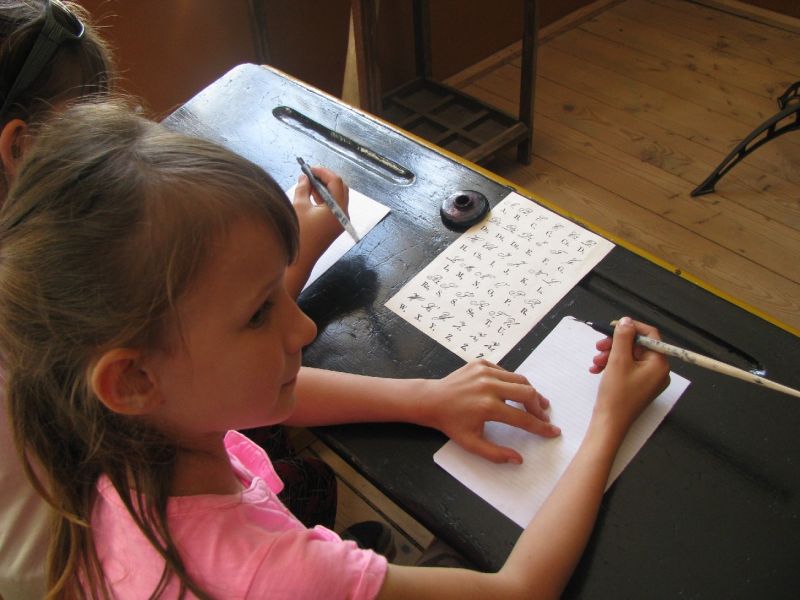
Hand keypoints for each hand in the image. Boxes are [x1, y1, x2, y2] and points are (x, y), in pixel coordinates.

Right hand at [292, 166, 349, 251]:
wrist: (301, 260)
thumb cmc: (300, 234)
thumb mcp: (299, 207)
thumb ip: (303, 188)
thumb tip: (304, 177)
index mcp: (338, 209)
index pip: (336, 182)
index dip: (323, 172)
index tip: (310, 168)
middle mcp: (344, 214)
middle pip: (340, 188)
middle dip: (325, 179)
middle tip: (310, 173)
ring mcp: (341, 221)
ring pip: (337, 197)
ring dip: (324, 188)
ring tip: (308, 183)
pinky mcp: (335, 226)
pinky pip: (334, 206)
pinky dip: (325, 198)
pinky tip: (312, 194)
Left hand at [421, 360, 560, 463]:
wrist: (431, 400)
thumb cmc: (452, 423)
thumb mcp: (471, 444)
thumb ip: (496, 454)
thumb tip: (519, 460)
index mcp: (488, 407)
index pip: (523, 419)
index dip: (541, 427)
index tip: (553, 431)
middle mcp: (489, 386)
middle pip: (527, 393)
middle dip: (539, 406)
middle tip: (543, 415)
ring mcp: (485, 372)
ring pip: (519, 379)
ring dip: (530, 392)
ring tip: (536, 403)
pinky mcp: (481, 363)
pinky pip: (505, 372)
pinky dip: (513, 382)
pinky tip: (514, 392)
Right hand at [592, 317, 670, 435]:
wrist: (609, 423)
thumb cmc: (616, 395)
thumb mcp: (618, 361)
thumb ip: (623, 337)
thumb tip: (626, 321)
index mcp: (659, 364)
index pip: (650, 335)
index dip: (631, 328)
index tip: (613, 326)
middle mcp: (658, 371)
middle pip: (637, 346)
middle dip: (616, 344)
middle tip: (599, 346)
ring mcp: (648, 379)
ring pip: (629, 356)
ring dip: (611, 355)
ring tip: (596, 361)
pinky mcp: (638, 385)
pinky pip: (627, 368)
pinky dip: (612, 365)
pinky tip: (597, 369)